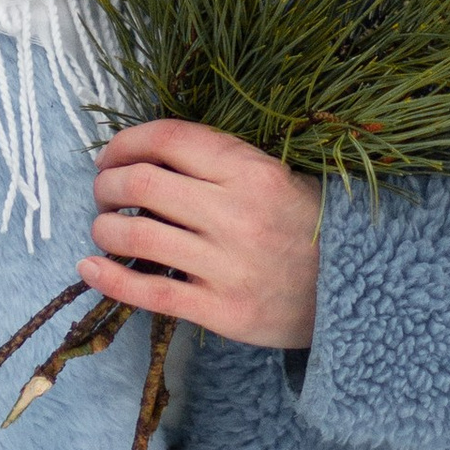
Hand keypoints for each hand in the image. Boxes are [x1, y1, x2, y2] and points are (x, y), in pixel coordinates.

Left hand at [81, 121, 320, 349]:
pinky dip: (109, 279)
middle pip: (142, 183)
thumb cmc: (308, 227)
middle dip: (107, 183)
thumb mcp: (277, 177)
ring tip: (105, 227)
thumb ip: (219, 164)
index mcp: (252, 171)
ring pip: (137, 236)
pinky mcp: (222, 311)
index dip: (125, 142)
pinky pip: (149, 293)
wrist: (359, 292)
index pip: (168, 139)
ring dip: (104, 227)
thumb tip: (145, 156)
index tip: (110, 155)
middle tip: (104, 192)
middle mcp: (237, 214)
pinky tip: (90, 267)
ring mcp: (228, 265)